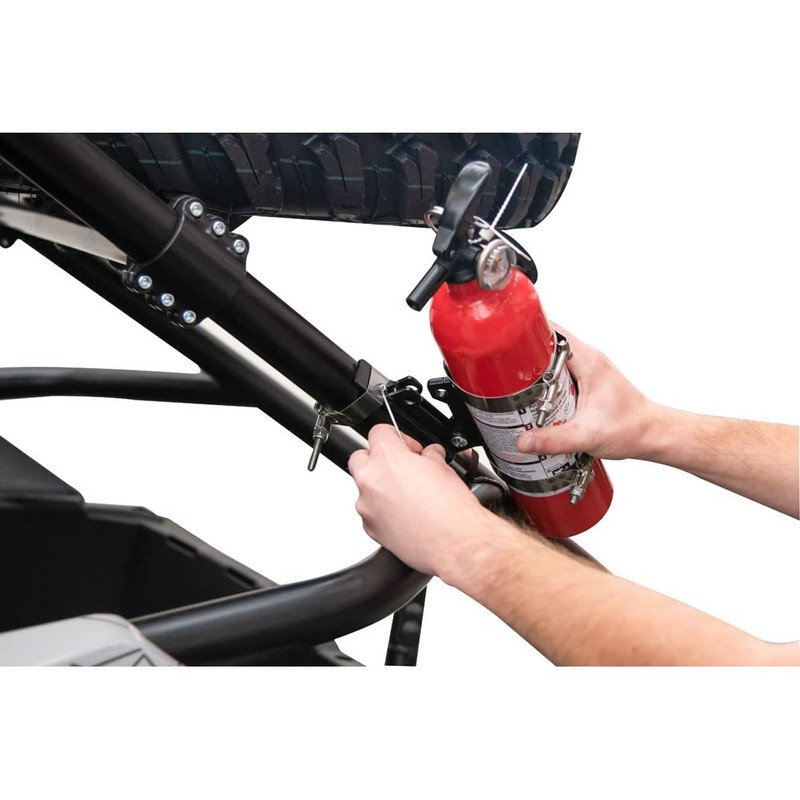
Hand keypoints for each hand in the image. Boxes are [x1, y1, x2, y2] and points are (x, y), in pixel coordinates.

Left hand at [348, 425, 488, 575]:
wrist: (455, 542)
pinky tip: (405, 516)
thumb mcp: (444, 468)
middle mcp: (371, 479)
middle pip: (361, 458)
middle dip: (378, 460)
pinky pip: (370, 512)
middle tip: (400, 468)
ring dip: (381, 488)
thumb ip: (429, 456)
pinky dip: (383, 512)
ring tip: (407, 497)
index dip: (396, 437)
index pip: (379, 432)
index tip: (407, 448)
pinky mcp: (370, 527)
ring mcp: (367, 505)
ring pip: (365, 488)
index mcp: (387, 457)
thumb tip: (429, 455)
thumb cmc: (451, 509)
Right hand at [517, 324, 660, 459]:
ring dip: (534, 375)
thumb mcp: (587, 435)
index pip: (551, 331)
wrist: (652, 435)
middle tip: (509, 378)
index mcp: (588, 360)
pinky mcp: (586, 382)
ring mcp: (587, 370)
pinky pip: (559, 375)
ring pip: (551, 362)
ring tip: (518, 392)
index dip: (526, 334)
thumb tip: (524, 441)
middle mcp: (588, 359)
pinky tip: (538, 402)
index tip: (507, 347)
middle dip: (524, 360)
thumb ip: (553, 440)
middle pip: (546, 346)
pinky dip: (545, 385)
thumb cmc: (632, 427)